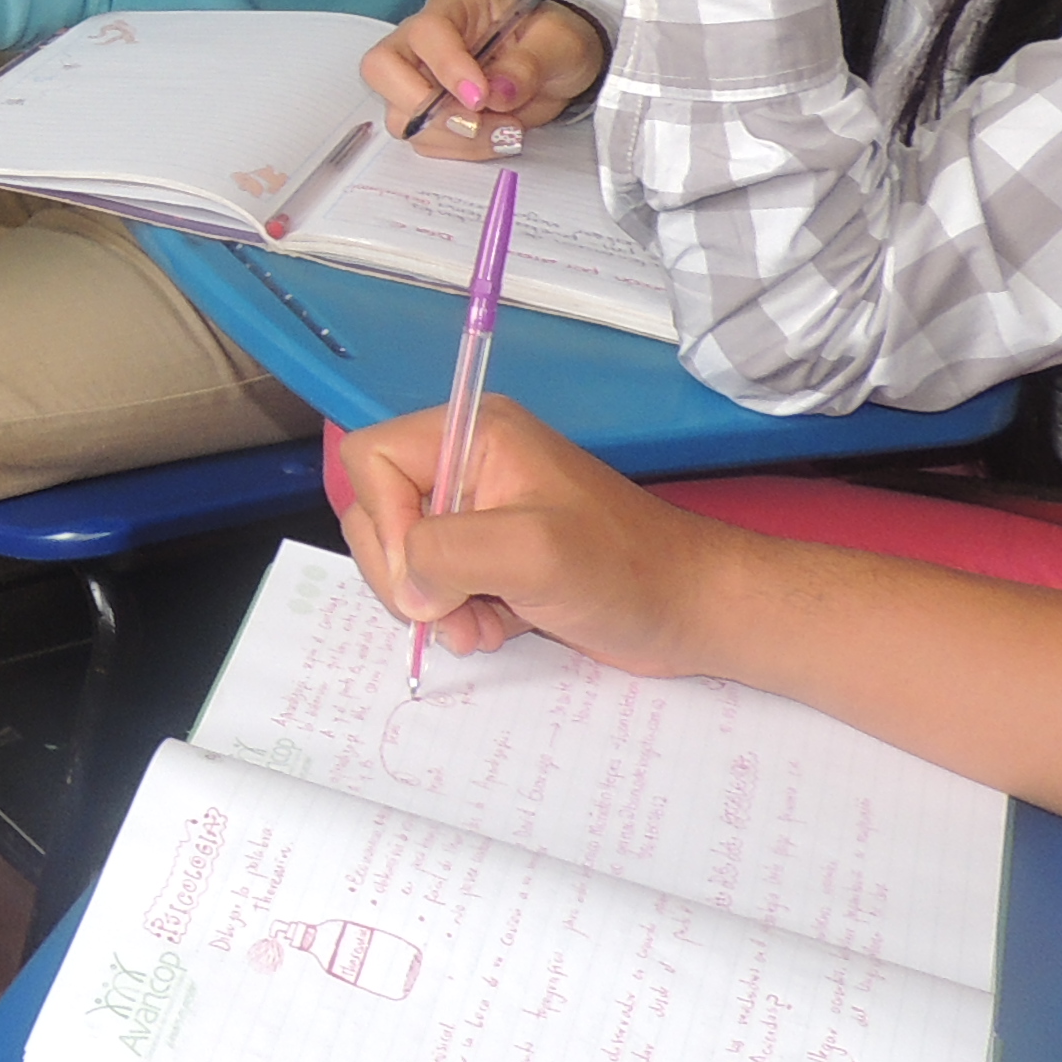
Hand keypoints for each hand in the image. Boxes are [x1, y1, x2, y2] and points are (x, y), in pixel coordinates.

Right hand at [325, 398, 738, 675]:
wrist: (691, 609)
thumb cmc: (623, 570)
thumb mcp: (530, 552)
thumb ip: (445, 553)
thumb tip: (409, 585)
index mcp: (473, 434)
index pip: (371, 460)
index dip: (385, 523)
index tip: (427, 574)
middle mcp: (468, 465)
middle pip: (377, 512)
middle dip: (409, 575)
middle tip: (454, 610)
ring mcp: (480, 513)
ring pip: (404, 557)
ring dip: (434, 605)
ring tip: (482, 624)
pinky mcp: (493, 558)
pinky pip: (437, 586)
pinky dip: (458, 617)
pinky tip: (500, 627)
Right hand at [363, 0, 609, 149]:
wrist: (560, 68)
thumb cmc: (554, 41)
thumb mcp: (558, 43)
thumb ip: (529, 64)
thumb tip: (498, 93)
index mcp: (455, 7)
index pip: (426, 31)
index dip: (446, 67)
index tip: (481, 97)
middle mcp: (425, 42)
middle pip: (382, 68)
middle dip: (421, 105)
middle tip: (473, 122)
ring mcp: (422, 79)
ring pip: (399, 114)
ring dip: (451, 135)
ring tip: (504, 131)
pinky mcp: (430, 115)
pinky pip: (425, 140)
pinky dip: (459, 149)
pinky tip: (496, 137)